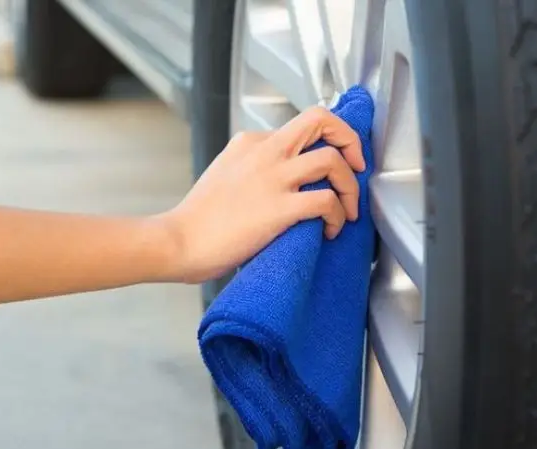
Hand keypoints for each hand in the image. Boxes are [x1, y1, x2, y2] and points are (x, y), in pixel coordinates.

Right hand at [162, 106, 364, 282]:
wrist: (178, 241)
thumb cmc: (199, 219)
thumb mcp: (224, 173)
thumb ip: (252, 166)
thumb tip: (283, 179)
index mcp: (250, 142)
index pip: (300, 126)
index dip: (327, 141)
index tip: (336, 162)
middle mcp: (264, 152)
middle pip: (320, 120)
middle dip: (350, 139)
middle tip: (358, 165)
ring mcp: (272, 178)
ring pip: (332, 160)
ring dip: (350, 186)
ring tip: (348, 209)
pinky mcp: (279, 208)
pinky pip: (326, 201)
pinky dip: (338, 215)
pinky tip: (330, 230)